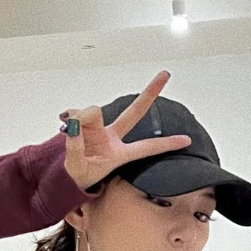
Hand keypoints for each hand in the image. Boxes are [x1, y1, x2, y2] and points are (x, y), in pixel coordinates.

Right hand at [60, 71, 192, 191]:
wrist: (65, 176)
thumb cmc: (78, 176)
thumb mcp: (76, 168)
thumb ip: (75, 146)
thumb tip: (75, 125)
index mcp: (118, 154)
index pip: (146, 147)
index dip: (166, 144)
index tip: (187, 140)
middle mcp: (112, 137)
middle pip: (135, 112)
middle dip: (150, 93)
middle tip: (166, 74)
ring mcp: (99, 128)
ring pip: (93, 113)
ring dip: (79, 118)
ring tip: (69, 131)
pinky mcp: (85, 122)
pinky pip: (78, 112)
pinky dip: (71, 115)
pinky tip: (64, 120)